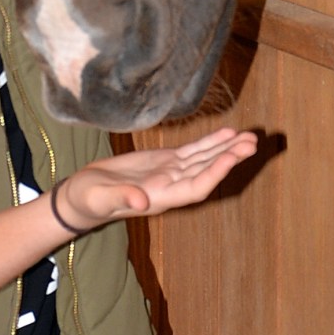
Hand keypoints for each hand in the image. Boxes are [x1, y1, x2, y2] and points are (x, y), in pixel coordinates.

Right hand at [56, 128, 257, 232]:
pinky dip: (210, 142)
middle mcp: (171, 186)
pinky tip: (227, 133)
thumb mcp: (99, 198)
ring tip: (249, 137)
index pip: (195, 187)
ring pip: (204, 159)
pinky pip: (193, 151)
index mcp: (159, 197)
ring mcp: (169, 174)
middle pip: (207, 172)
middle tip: (252, 143)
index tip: (231, 156)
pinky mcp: (164, 162)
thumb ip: (120, 199)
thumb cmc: (87, 200)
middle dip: (230, 158)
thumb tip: (141, 202)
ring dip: (226, 149)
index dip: (215, 173)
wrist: (81, 196)